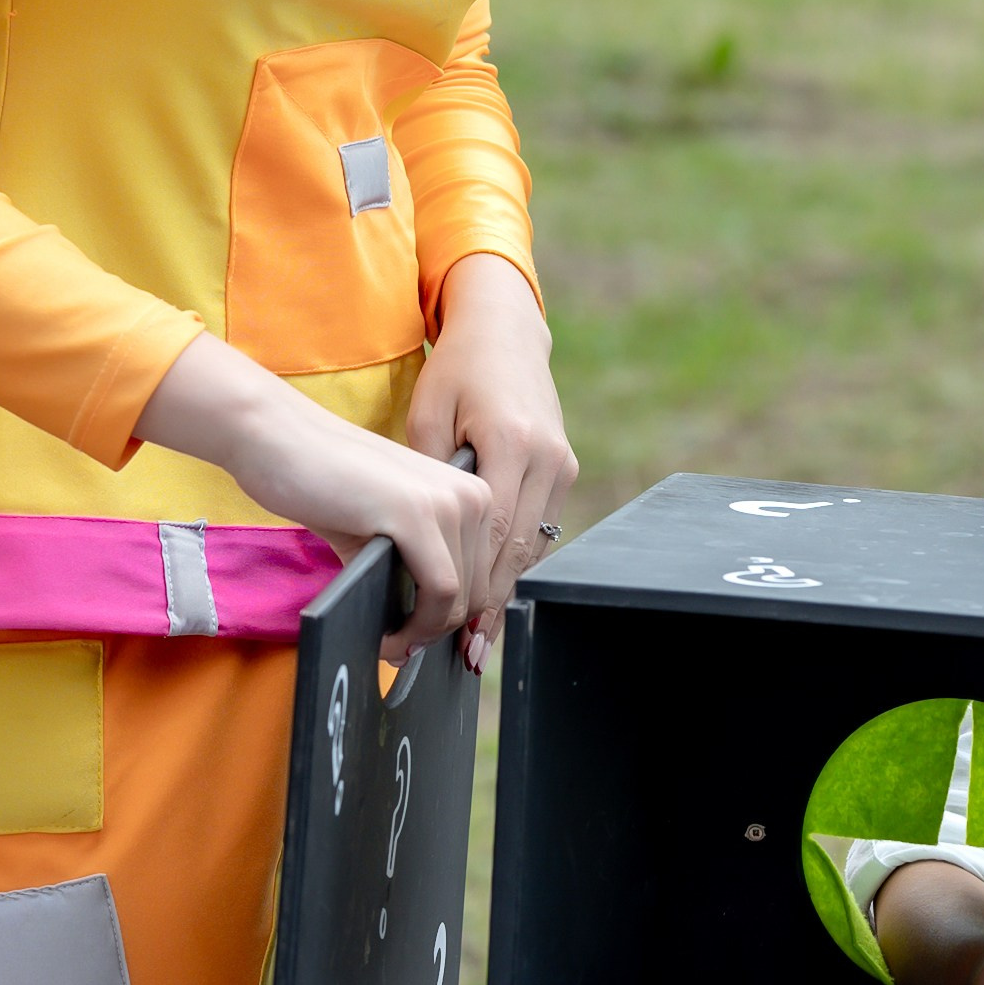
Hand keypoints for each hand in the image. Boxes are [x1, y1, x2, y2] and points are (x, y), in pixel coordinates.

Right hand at [136, 332, 493, 658]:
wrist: (275, 438)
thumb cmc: (322, 481)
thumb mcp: (384, 529)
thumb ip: (414, 570)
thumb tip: (425, 631)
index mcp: (471, 492)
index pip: (484, 575)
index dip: (458, 621)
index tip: (424, 642)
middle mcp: (473, 494)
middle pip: (477, 592)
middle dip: (438, 631)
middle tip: (399, 648)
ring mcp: (450, 502)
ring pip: (461, 599)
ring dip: (424, 634)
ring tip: (390, 643)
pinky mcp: (417, 514)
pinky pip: (439, 592)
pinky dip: (415, 627)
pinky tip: (388, 636)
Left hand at [406, 253, 577, 634]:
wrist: (503, 331)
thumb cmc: (456, 371)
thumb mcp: (426, 418)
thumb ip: (429, 479)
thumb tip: (418, 544)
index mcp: (510, 442)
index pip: (492, 535)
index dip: (470, 589)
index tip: (450, 629)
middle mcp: (546, 457)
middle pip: (517, 551)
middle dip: (489, 606)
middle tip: (464, 652)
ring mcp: (561, 463)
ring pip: (532, 547)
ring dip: (504, 592)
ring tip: (476, 638)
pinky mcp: (564, 467)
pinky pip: (539, 528)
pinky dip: (513, 562)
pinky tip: (492, 594)